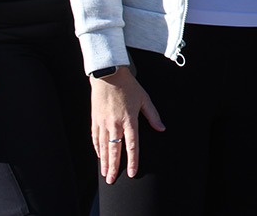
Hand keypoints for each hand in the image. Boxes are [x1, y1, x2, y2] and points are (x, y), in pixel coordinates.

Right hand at [90, 67, 164, 182]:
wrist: (108, 74)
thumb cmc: (128, 86)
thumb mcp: (144, 98)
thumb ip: (153, 115)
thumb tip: (162, 128)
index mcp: (129, 120)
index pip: (132, 145)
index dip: (132, 160)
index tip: (132, 173)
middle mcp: (115, 124)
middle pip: (115, 150)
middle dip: (114, 167)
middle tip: (112, 181)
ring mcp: (103, 122)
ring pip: (104, 146)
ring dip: (104, 161)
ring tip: (105, 174)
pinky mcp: (95, 119)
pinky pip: (95, 138)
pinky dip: (97, 148)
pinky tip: (99, 156)